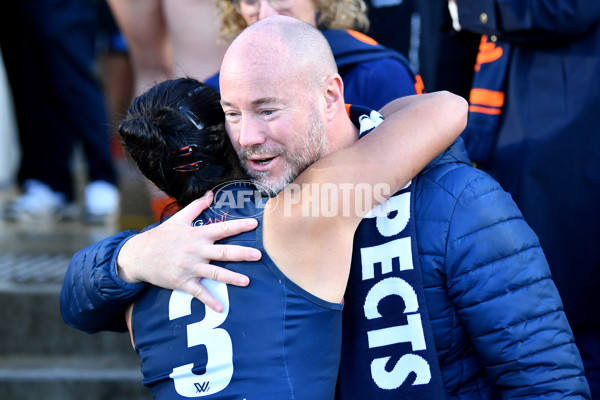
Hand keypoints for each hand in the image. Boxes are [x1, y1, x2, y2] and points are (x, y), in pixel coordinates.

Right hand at [117, 191, 260, 311]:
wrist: (138, 255)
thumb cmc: (160, 237)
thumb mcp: (178, 219)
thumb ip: (197, 207)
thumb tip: (211, 194)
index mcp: (197, 235)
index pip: (222, 229)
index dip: (239, 226)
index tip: (254, 224)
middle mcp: (196, 251)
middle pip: (223, 252)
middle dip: (242, 254)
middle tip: (259, 255)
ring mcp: (190, 268)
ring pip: (215, 273)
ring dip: (231, 278)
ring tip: (247, 281)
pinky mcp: (182, 282)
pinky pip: (199, 292)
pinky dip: (210, 301)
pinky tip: (221, 308)